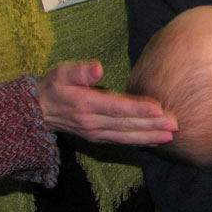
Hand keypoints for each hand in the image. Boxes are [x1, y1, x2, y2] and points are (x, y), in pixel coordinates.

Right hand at [37, 61, 177, 145]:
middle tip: (175, 124)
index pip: (117, 107)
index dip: (138, 109)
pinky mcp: (97, 138)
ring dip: (149, 136)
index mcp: (86, 104)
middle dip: (152, 125)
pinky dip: (138, 142)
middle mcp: (92, 122)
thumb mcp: (62, 73)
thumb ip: (80, 71)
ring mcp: (95, 133)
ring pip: (126, 136)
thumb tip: (97, 69)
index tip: (158, 108)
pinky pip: (121, 142)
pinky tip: (154, 142)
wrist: (36, 111)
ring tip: (170, 136)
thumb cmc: (54, 86)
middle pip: (126, 125)